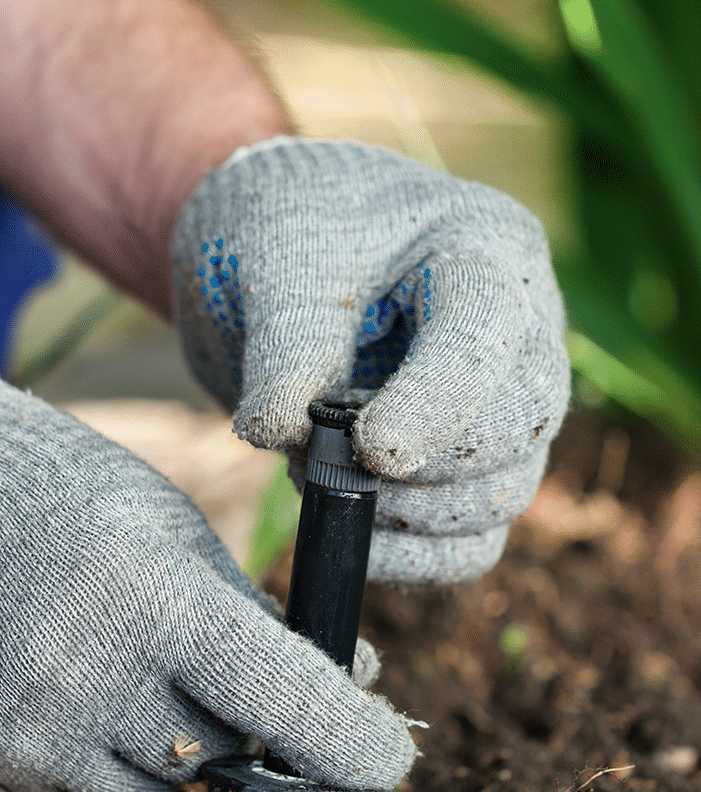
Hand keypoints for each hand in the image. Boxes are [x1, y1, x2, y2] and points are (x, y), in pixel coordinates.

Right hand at [0, 376, 415, 791]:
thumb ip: (246, 607)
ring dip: (162, 743)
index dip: (351, 741)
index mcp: (156, 597)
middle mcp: (95, 675)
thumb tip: (342, 677)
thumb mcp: (161, 520)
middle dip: (236, 723)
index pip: (286, 698)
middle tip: (206, 669)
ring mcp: (29, 723)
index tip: (387, 763)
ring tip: (116, 661)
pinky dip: (91, 753)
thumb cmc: (45, 483)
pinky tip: (59, 681)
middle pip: (222, 756)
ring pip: (149, 789)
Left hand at [170, 137, 570, 582]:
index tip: (370, 452)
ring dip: (407, 516)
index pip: (486, 339)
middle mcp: (516, 329)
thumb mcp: (277, 269)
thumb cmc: (284, 233)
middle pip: (520, 426)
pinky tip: (350, 538)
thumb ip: (285, 350)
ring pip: (501, 494)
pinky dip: (414, 559)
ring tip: (311, 474)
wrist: (272, 258)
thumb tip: (279, 434)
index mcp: (482, 250)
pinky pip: (470, 542)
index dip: (435, 406)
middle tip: (316, 459)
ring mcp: (498, 403)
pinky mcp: (464, 465)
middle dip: (423, 469)